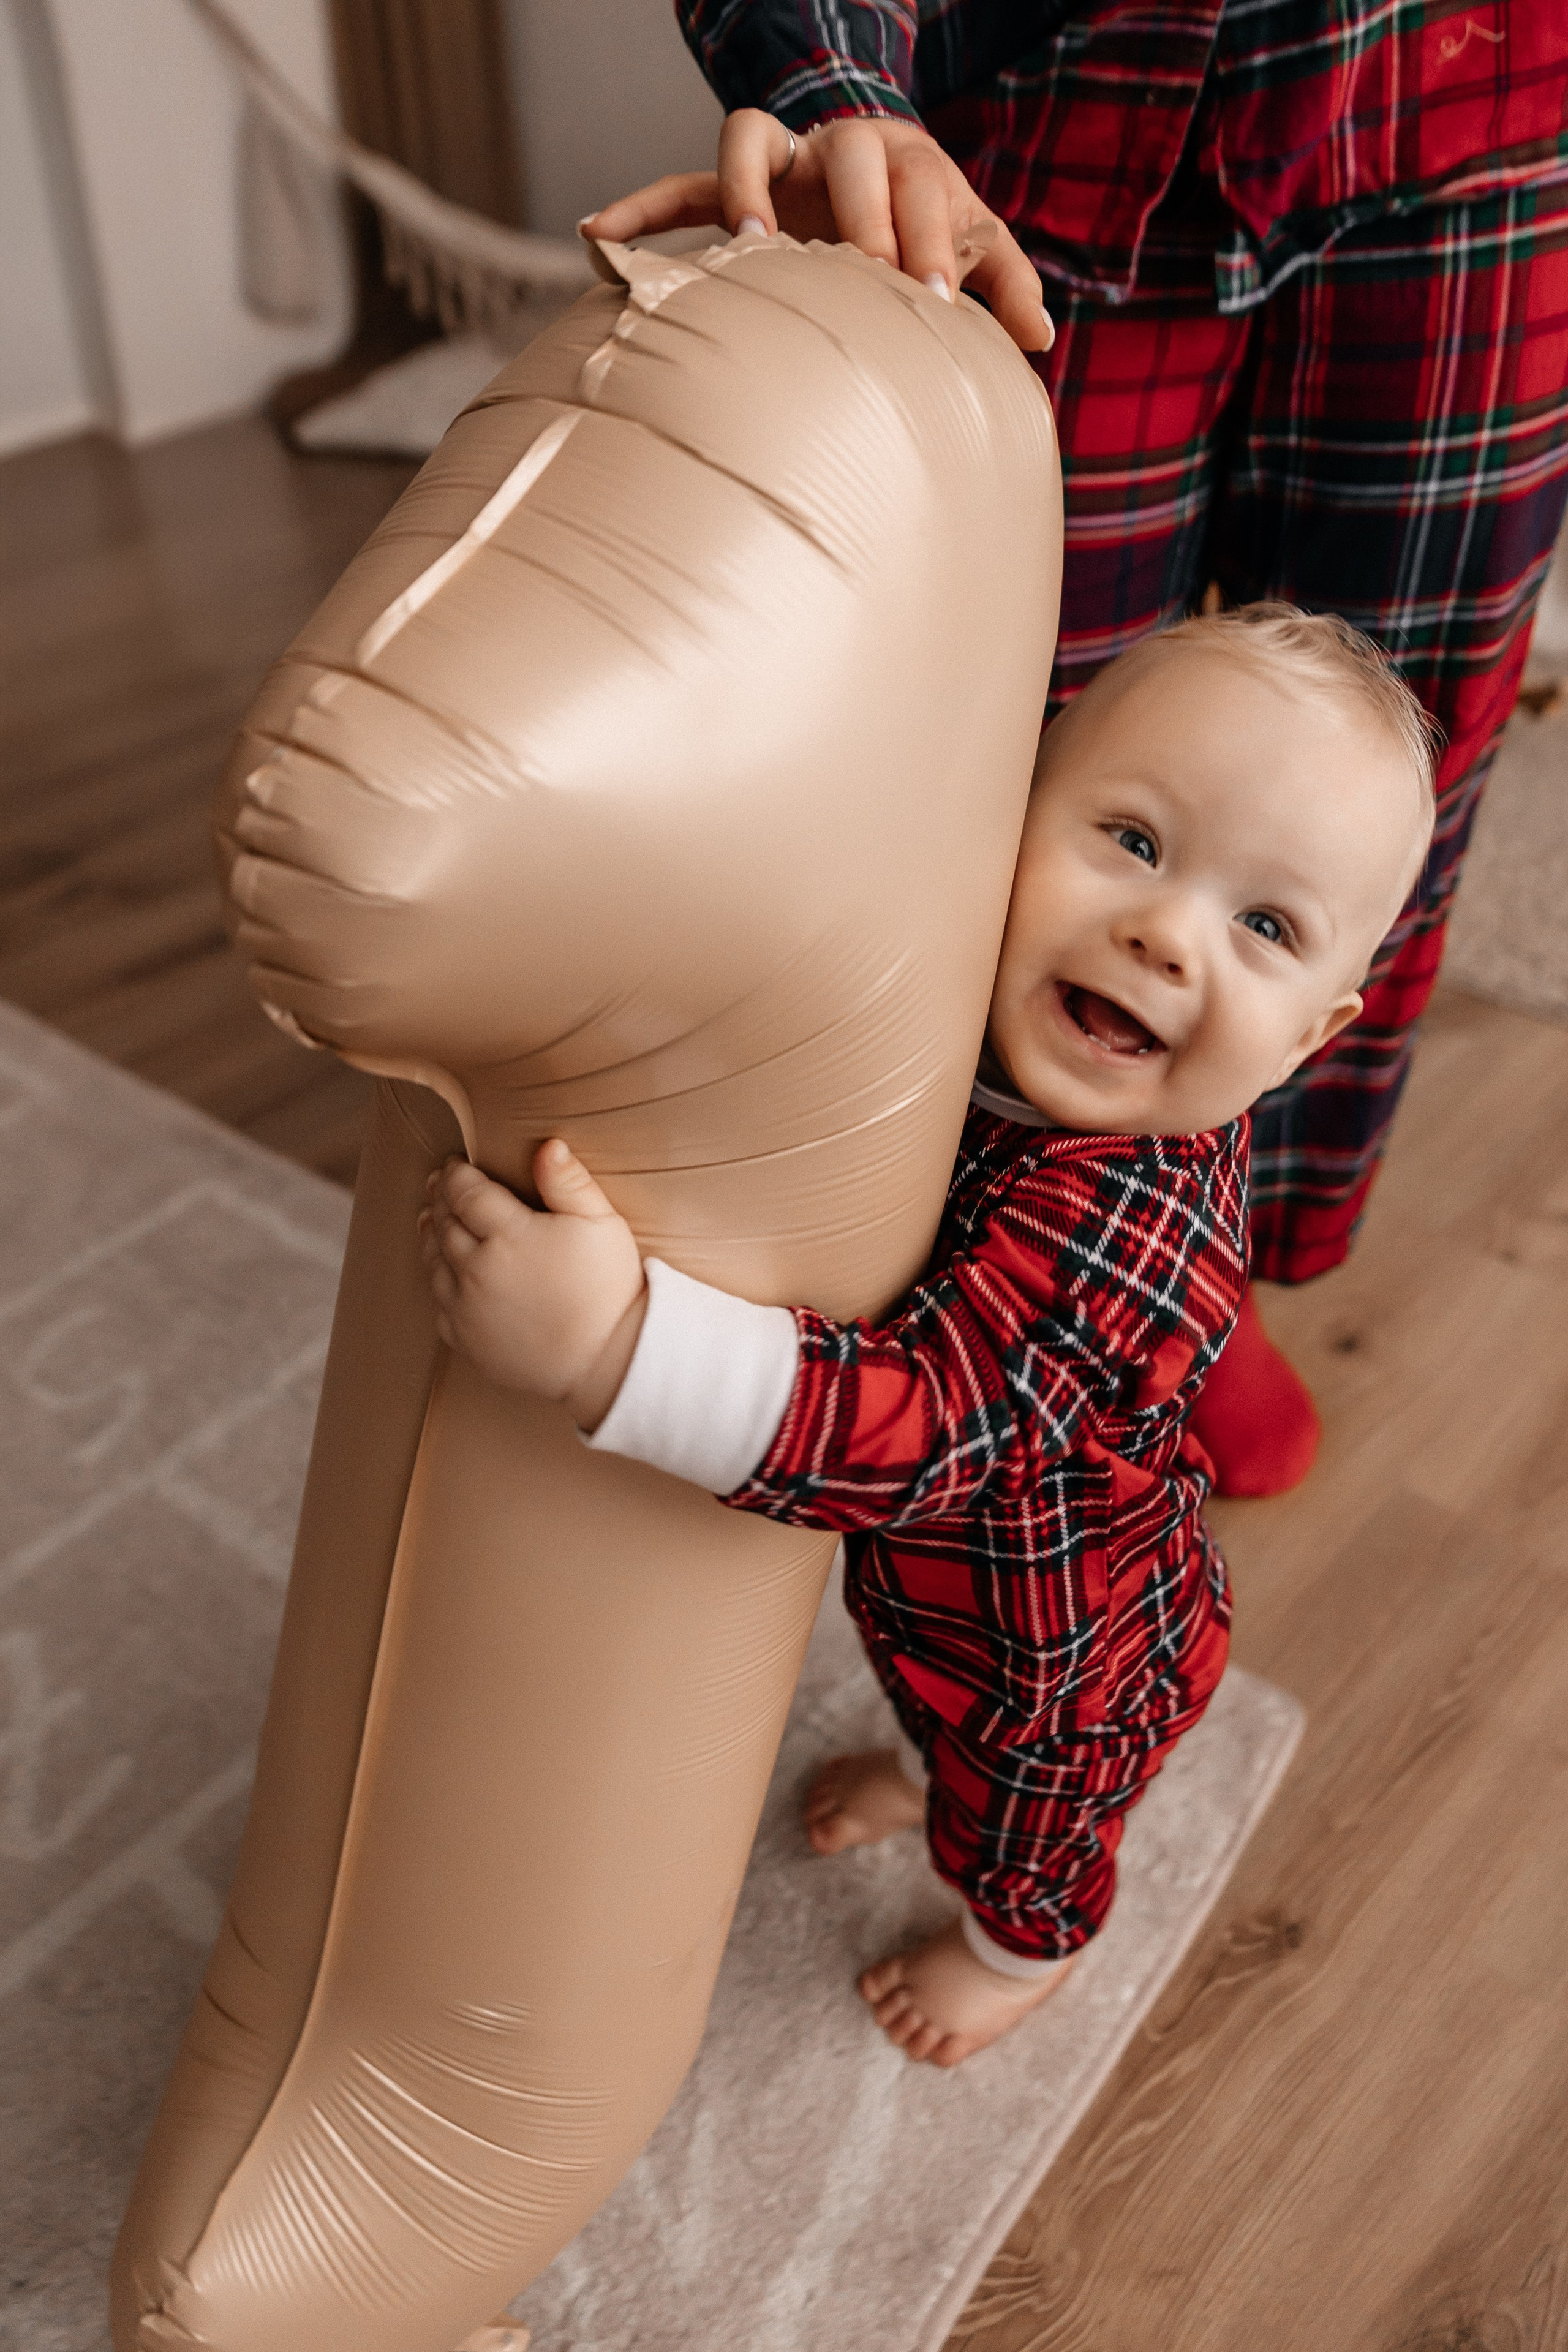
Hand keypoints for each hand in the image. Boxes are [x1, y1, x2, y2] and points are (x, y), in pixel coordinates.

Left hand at [418, 1143, 646, 1428]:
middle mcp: (477, 1269)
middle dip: (439, 1198)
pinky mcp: (466, 1340)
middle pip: (444, 1223)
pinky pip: (437, 1302)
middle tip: (438, 1183)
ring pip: (433, 1260)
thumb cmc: (610, 1289)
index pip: (465, 1192)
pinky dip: (435, 1278)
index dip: (455, 1173)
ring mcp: (466, 1307)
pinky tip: (442, 1269)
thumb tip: (547, 1144)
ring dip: (430, 1234)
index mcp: (508, 1235)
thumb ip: (569, 1182)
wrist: (607, 1362)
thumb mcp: (601, 1224)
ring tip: (431, 1217)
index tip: (454, 1163)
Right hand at [581, 108, 1052, 355]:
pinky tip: (599, 235)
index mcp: (904, 158)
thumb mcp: (974, 245)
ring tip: (750, 247)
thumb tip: (1040, 339)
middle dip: (857, 213)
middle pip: (845, 154)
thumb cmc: (929, 224)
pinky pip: (678, 188)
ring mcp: (782, 164)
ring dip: (746, 188)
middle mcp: (840, 147)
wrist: (880, 178)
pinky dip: (639, 207)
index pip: (922, 183)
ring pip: (751, 141)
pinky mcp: (734, 189)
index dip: (929, 236)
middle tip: (862, 274)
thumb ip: (1005, 283)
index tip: (932, 299)